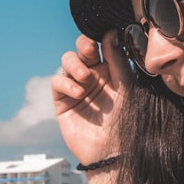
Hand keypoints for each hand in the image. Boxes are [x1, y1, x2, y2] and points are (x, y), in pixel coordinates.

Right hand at [51, 30, 132, 165]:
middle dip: (83, 45)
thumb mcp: (126, 86)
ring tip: (85, 78)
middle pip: (81, 48)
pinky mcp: (62, 101)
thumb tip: (110, 33)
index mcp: (110, 69)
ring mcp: (76, 87)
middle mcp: (92, 76)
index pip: (100, 45)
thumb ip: (117, 60)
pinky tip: (79, 92)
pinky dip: (66, 83)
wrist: (113, 150)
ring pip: (67, 61)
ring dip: (75, 64)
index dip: (99, 37)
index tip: (106, 35)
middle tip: (90, 50)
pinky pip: (58, 82)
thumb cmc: (126, 119)